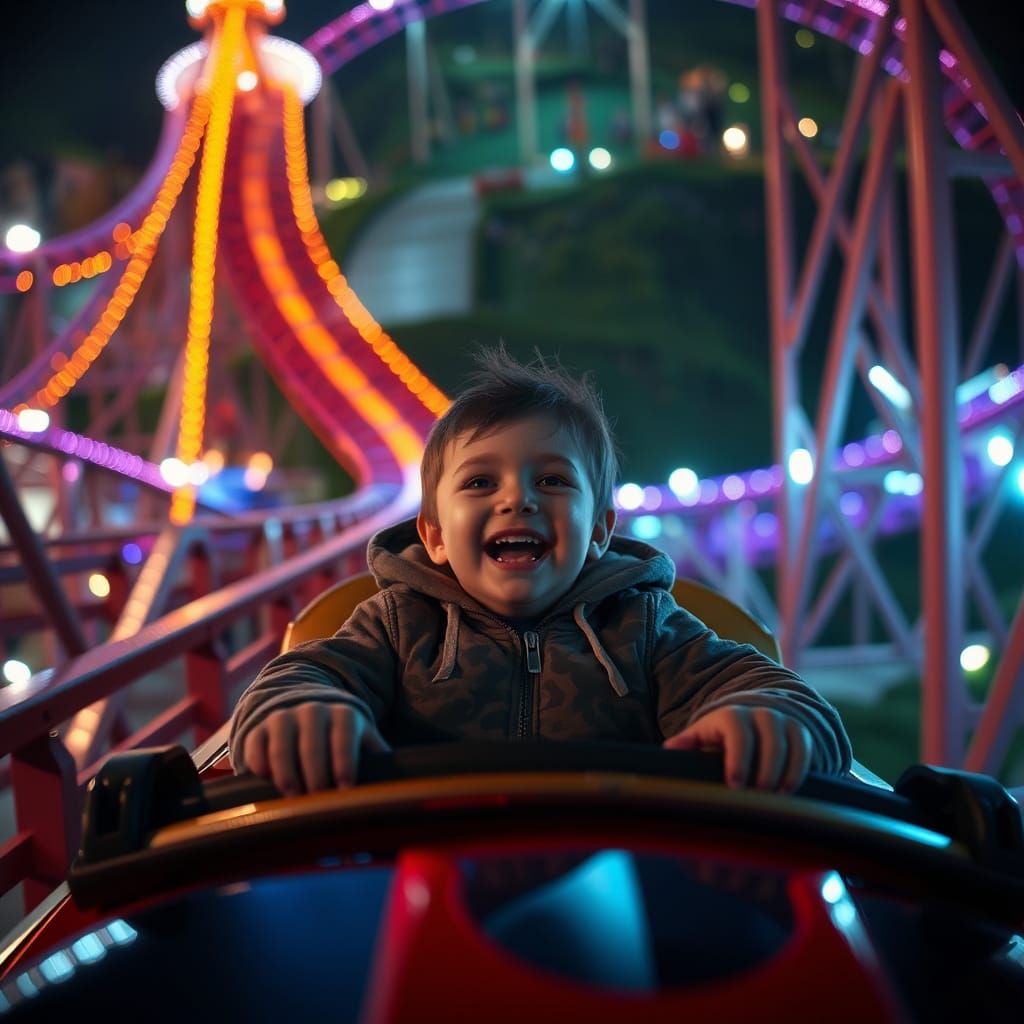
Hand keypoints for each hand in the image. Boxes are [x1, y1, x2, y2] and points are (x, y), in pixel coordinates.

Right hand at [242, 701, 389, 795]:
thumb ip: (378, 757)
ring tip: (292, 795)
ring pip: (282, 742)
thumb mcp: (363, 741)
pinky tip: (265, 778)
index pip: (345, 733)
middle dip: (316, 771)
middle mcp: (313, 711)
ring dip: (286, 770)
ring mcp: (285, 717)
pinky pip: (256, 743)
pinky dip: (259, 761)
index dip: (345, 760)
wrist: (307, 713)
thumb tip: (399, 784)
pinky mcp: (260, 728)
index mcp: (343, 714)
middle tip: (318, 797)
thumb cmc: (342, 738)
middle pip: (312, 741)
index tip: (346, 787)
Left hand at [663, 705, 811, 792]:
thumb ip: (687, 743)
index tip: (735, 784)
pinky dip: (798, 771)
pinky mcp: (799, 732)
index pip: (737, 731)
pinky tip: (787, 791)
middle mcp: (759, 714)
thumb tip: (669, 749)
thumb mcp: (702, 736)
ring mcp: (782, 721)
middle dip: (764, 770)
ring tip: (772, 797)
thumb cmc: (721, 736)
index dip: (737, 758)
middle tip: (757, 796)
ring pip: (789, 745)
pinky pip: (804, 750)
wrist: (753, 719)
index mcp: (731, 716)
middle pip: (769, 740)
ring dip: (783, 773)